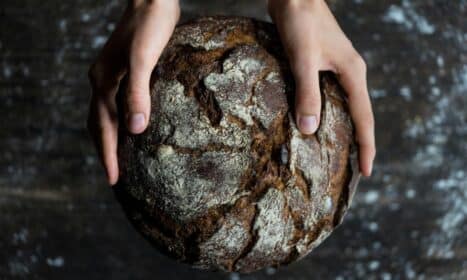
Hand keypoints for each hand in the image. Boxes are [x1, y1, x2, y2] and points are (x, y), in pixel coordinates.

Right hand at [87, 0, 179, 184]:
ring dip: (110, 139)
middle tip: (114, 177)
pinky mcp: (124, 72)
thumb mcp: (144, 59)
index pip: (103, 128)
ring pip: (105, 116)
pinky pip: (116, 104)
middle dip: (105, 152)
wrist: (152, 1)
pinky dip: (120, 122)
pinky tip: (133, 127)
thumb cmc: (150, 26)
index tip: (114, 180)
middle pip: (98, 125)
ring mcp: (111, 76)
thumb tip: (135, 130)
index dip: (108, 155)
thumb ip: (137, 92)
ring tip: (119, 159)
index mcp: (103, 82)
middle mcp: (102, 81)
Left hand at [268, 0, 375, 175]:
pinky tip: (318, 122)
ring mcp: (337, 69)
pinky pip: (331, 96)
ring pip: (345, 106)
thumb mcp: (303, 60)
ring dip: (344, 129)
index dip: (366, 147)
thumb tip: (309, 130)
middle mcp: (350, 73)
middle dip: (359, 143)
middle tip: (355, 170)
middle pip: (359, 115)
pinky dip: (328, 113)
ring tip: (339, 153)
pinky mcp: (323, 65)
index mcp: (352, 74)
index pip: (364, 119)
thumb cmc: (301, 22)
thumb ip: (307, 94)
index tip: (367, 172)